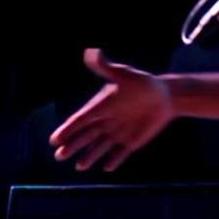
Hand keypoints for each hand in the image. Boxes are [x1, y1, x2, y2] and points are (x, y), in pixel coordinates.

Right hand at [48, 48, 175, 171]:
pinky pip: (120, 153)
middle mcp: (105, 121)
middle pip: (85, 136)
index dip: (67, 129)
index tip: (54, 139)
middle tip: (59, 156)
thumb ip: (106, 68)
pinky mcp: (131, 142)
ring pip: (99, 147)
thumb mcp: (124, 74)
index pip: (80, 119)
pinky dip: (114, 160)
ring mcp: (117, 133)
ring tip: (80, 166)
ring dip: (90, 156)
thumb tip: (91, 52)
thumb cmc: (142, 83)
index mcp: (100, 106)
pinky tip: (107, 167)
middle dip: (72, 146)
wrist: (164, 96)